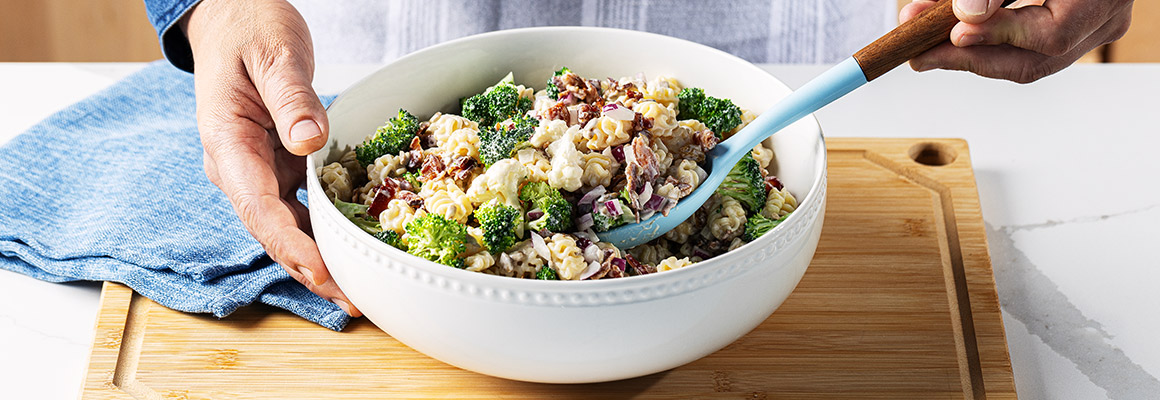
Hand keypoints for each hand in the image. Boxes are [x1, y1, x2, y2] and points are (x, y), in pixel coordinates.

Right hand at [183, 0, 360, 315]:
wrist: (234, 17)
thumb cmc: (250, 28)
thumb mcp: (274, 55)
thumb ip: (291, 97)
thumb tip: (310, 141)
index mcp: (226, 143)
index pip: (258, 207)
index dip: (292, 246)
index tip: (323, 272)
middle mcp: (236, 167)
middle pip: (273, 231)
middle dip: (312, 269)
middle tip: (355, 299)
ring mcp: (255, 170)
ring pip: (287, 227)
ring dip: (321, 260)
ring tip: (359, 291)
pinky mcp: (276, 167)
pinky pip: (300, 208)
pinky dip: (324, 233)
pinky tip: (353, 251)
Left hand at [901, 0, 1133, 82]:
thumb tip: (966, 16)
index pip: (1052, 35)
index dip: (998, 37)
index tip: (952, 34)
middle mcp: (1106, 16)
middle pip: (1038, 61)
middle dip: (973, 59)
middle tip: (921, 54)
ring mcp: (1094, 28)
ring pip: (1031, 62)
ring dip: (974, 57)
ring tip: (927, 48)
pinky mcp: (1076, 30)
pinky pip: (1029, 50)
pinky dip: (989, 45)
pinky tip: (952, 40)